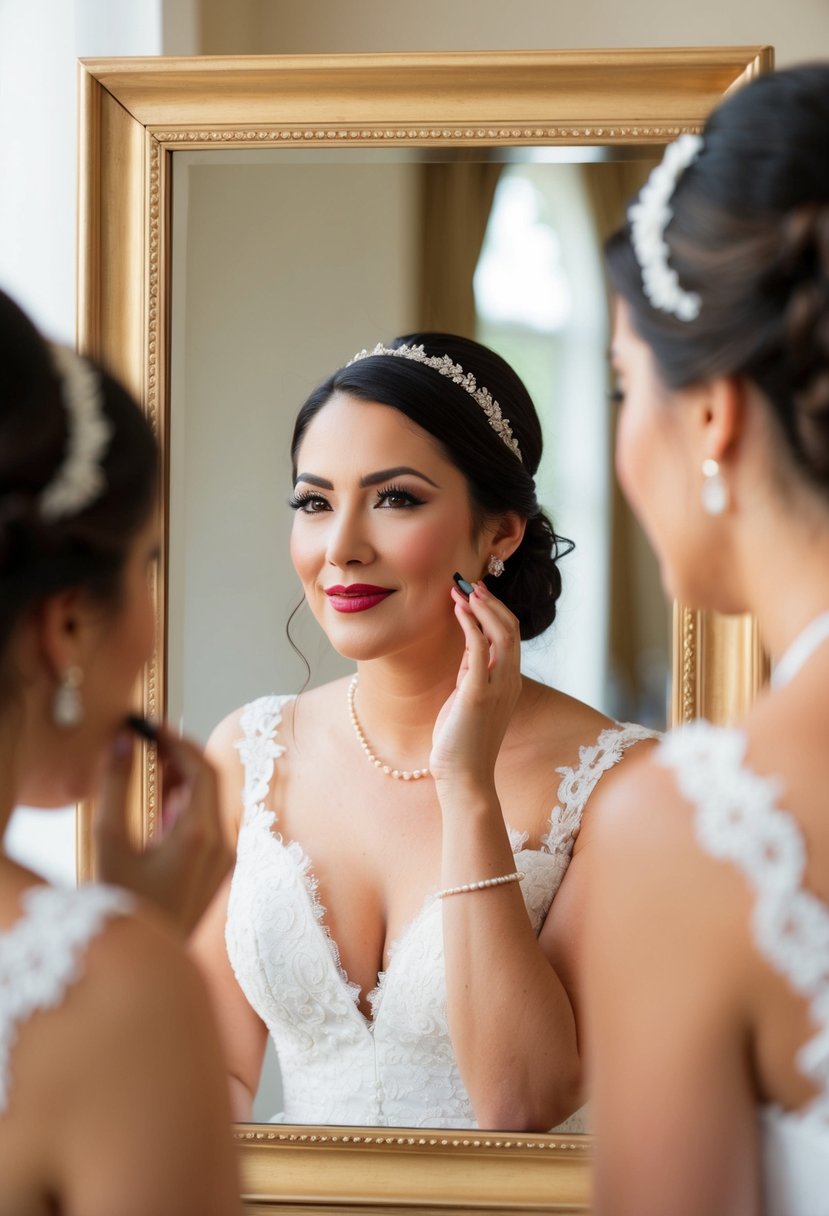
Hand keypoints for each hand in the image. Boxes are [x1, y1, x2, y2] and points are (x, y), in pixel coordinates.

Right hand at [94, 726, 232, 936]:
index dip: (176, 740)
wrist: (145, 961)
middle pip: (210, 781)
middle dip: (179, 756)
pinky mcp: (220, 869)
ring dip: (181, 780)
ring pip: (210, 801)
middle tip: (146, 743)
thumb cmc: (122, 906)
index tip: (149, 726)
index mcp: (201, 835)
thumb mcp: (110, 842)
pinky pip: (209, 822)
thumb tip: (123, 743)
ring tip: (146, 771)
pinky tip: (157, 806)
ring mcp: (226, 859)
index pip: (202, 768)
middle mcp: (224, 844)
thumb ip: (115, 786)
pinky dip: (186, 805)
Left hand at [430, 581, 522, 789]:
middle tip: (469, 583)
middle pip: (511, 629)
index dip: (495, 611)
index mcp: (508, 683)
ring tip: (464, 589)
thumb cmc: (461, 742)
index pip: (510, 636)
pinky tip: (457, 610)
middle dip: (490, 602)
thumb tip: (468, 647)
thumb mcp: (467, 698)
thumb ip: (472, 674)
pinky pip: (478, 650)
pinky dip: (470, 625)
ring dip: (482, 607)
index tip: (474, 593)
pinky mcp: (478, 694)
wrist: (463, 777)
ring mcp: (497, 687)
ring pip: (501, 634)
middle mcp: (509, 682)